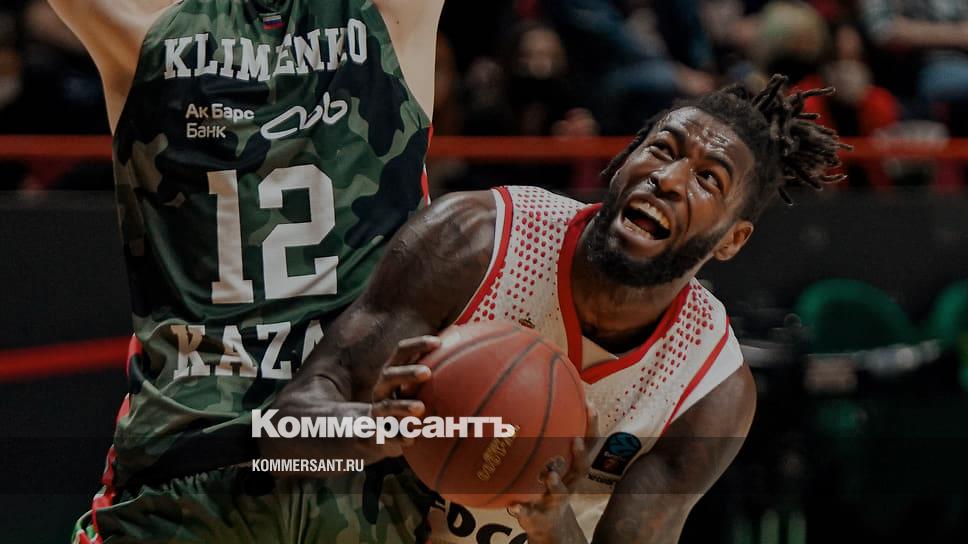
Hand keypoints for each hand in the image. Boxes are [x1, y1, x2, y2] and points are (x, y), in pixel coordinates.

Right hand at [366, 335, 440, 457]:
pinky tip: (413, 439)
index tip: (438, 342)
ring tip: (420, 408)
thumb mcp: (412, 387)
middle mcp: (381, 389)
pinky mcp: (377, 432)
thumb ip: (434, 371)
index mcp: (392, 372)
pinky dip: (399, 437)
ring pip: (387, 407)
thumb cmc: (404, 403)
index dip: (417, 345)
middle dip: (407, 373)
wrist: (375, 433)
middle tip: (427, 373)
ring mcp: (377, 411)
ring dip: (403, 406)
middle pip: (390, 375)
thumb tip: (471, 352)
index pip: (401, 351)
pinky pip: (387, 435)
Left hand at [507, 404, 596, 540]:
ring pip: (560, 492)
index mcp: (572, 466)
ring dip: (556, 483)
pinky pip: (530, 511)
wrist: (545, 521)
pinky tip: (513, 505)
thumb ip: (546, 433)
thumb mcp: (550, 458)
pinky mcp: (538, 514)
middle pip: (580, 468)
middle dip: (581, 454)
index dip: (591, 426)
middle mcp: (569, 482)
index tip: (590, 405)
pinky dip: (522, 509)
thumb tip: (535, 392)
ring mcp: (555, 499)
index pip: (587, 443)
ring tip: (551, 475)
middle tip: (577, 441)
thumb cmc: (547, 480)